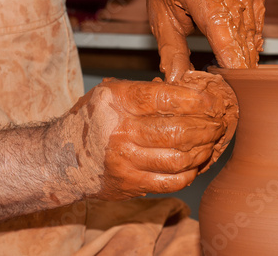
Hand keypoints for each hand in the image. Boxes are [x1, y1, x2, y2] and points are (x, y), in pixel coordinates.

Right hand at [63, 73, 236, 200]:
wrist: (60, 159)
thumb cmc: (92, 120)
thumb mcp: (111, 94)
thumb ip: (146, 92)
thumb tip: (191, 93)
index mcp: (117, 102)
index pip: (163, 98)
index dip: (193, 100)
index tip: (210, 101)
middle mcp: (120, 131)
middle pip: (177, 131)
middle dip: (207, 128)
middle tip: (218, 124)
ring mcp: (125, 161)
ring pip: (179, 159)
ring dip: (203, 150)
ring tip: (211, 142)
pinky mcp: (130, 184)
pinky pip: (170, 182)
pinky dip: (190, 173)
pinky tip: (196, 164)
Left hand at [146, 0, 265, 81]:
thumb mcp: (160, 15)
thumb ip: (171, 50)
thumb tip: (178, 80)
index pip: (219, 23)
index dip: (229, 53)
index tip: (234, 77)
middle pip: (239, 32)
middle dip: (236, 62)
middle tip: (228, 83)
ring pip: (253, 31)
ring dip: (244, 53)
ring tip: (230, 64)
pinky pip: (258, 23)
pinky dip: (249, 39)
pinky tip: (237, 45)